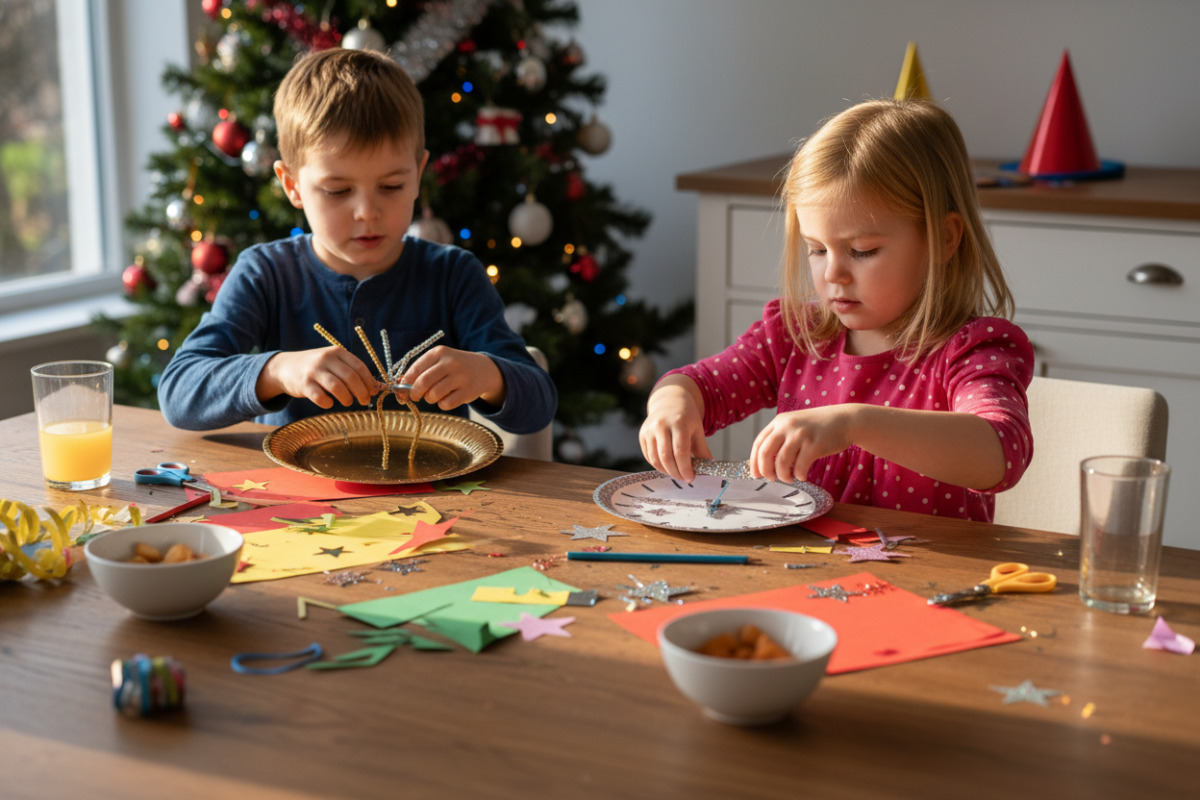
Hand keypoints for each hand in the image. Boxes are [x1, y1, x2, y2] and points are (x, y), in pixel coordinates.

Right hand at [257, 347, 377, 408]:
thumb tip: (375, 389)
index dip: (369, 381)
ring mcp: (314, 371)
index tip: (373, 392)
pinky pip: (320, 397)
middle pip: (351, 377)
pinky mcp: (303, 384)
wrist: (285, 367)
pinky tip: (329, 403)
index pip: (359, 366)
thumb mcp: (333, 363)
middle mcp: (326, 359)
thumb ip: (351, 372)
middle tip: (364, 401)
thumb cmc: (317, 368)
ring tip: (348, 402)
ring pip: (337, 387)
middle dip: (361, 392)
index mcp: (337, 352)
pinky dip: (328, 403)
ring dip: (347, 398)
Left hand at [401, 346, 503, 409]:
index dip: (405, 382)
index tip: (403, 390)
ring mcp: (460, 377)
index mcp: (439, 353)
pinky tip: (447, 398)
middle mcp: (450, 363)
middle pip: (423, 382)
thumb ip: (420, 372)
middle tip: (415, 396)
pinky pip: (446, 404)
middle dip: (415, 393)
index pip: (416, 368)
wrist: (483, 369)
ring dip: (430, 399)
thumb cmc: (452, 367)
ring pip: (434, 395)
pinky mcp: (468, 391)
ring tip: (434, 395)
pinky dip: (442, 404)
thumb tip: (399, 388)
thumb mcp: (438, 361)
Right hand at [639, 375, 711, 482]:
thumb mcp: (698, 429)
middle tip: (684, 478)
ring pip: (655, 459)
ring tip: (676, 473)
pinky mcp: (642, 435)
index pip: (680, 451)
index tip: (691, 478)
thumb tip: (709, 467)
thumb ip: (702, 449)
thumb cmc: (686, 417)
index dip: (685, 468)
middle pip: (666, 457)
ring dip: (666, 471)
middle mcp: (661, 425)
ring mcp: (649, 430)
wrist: (670, 401)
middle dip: (676, 472)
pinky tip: (667, 466)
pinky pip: (649, 456)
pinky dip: (658, 465)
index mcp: (679, 422)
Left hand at [749, 405, 855, 483]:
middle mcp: (787, 426)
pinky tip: (803, 476)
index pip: (758, 443)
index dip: (754, 462)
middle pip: (765, 453)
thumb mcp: (795, 426)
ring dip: (783, 476)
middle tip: (771, 479)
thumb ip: (781, 439)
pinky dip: (799, 475)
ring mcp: (801, 434)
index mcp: (779, 421)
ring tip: (789, 478)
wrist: (845, 420)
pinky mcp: (814, 445)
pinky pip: (799, 467)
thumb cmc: (819, 427)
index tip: (756, 474)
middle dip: (765, 470)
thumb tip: (766, 464)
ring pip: (781, 462)